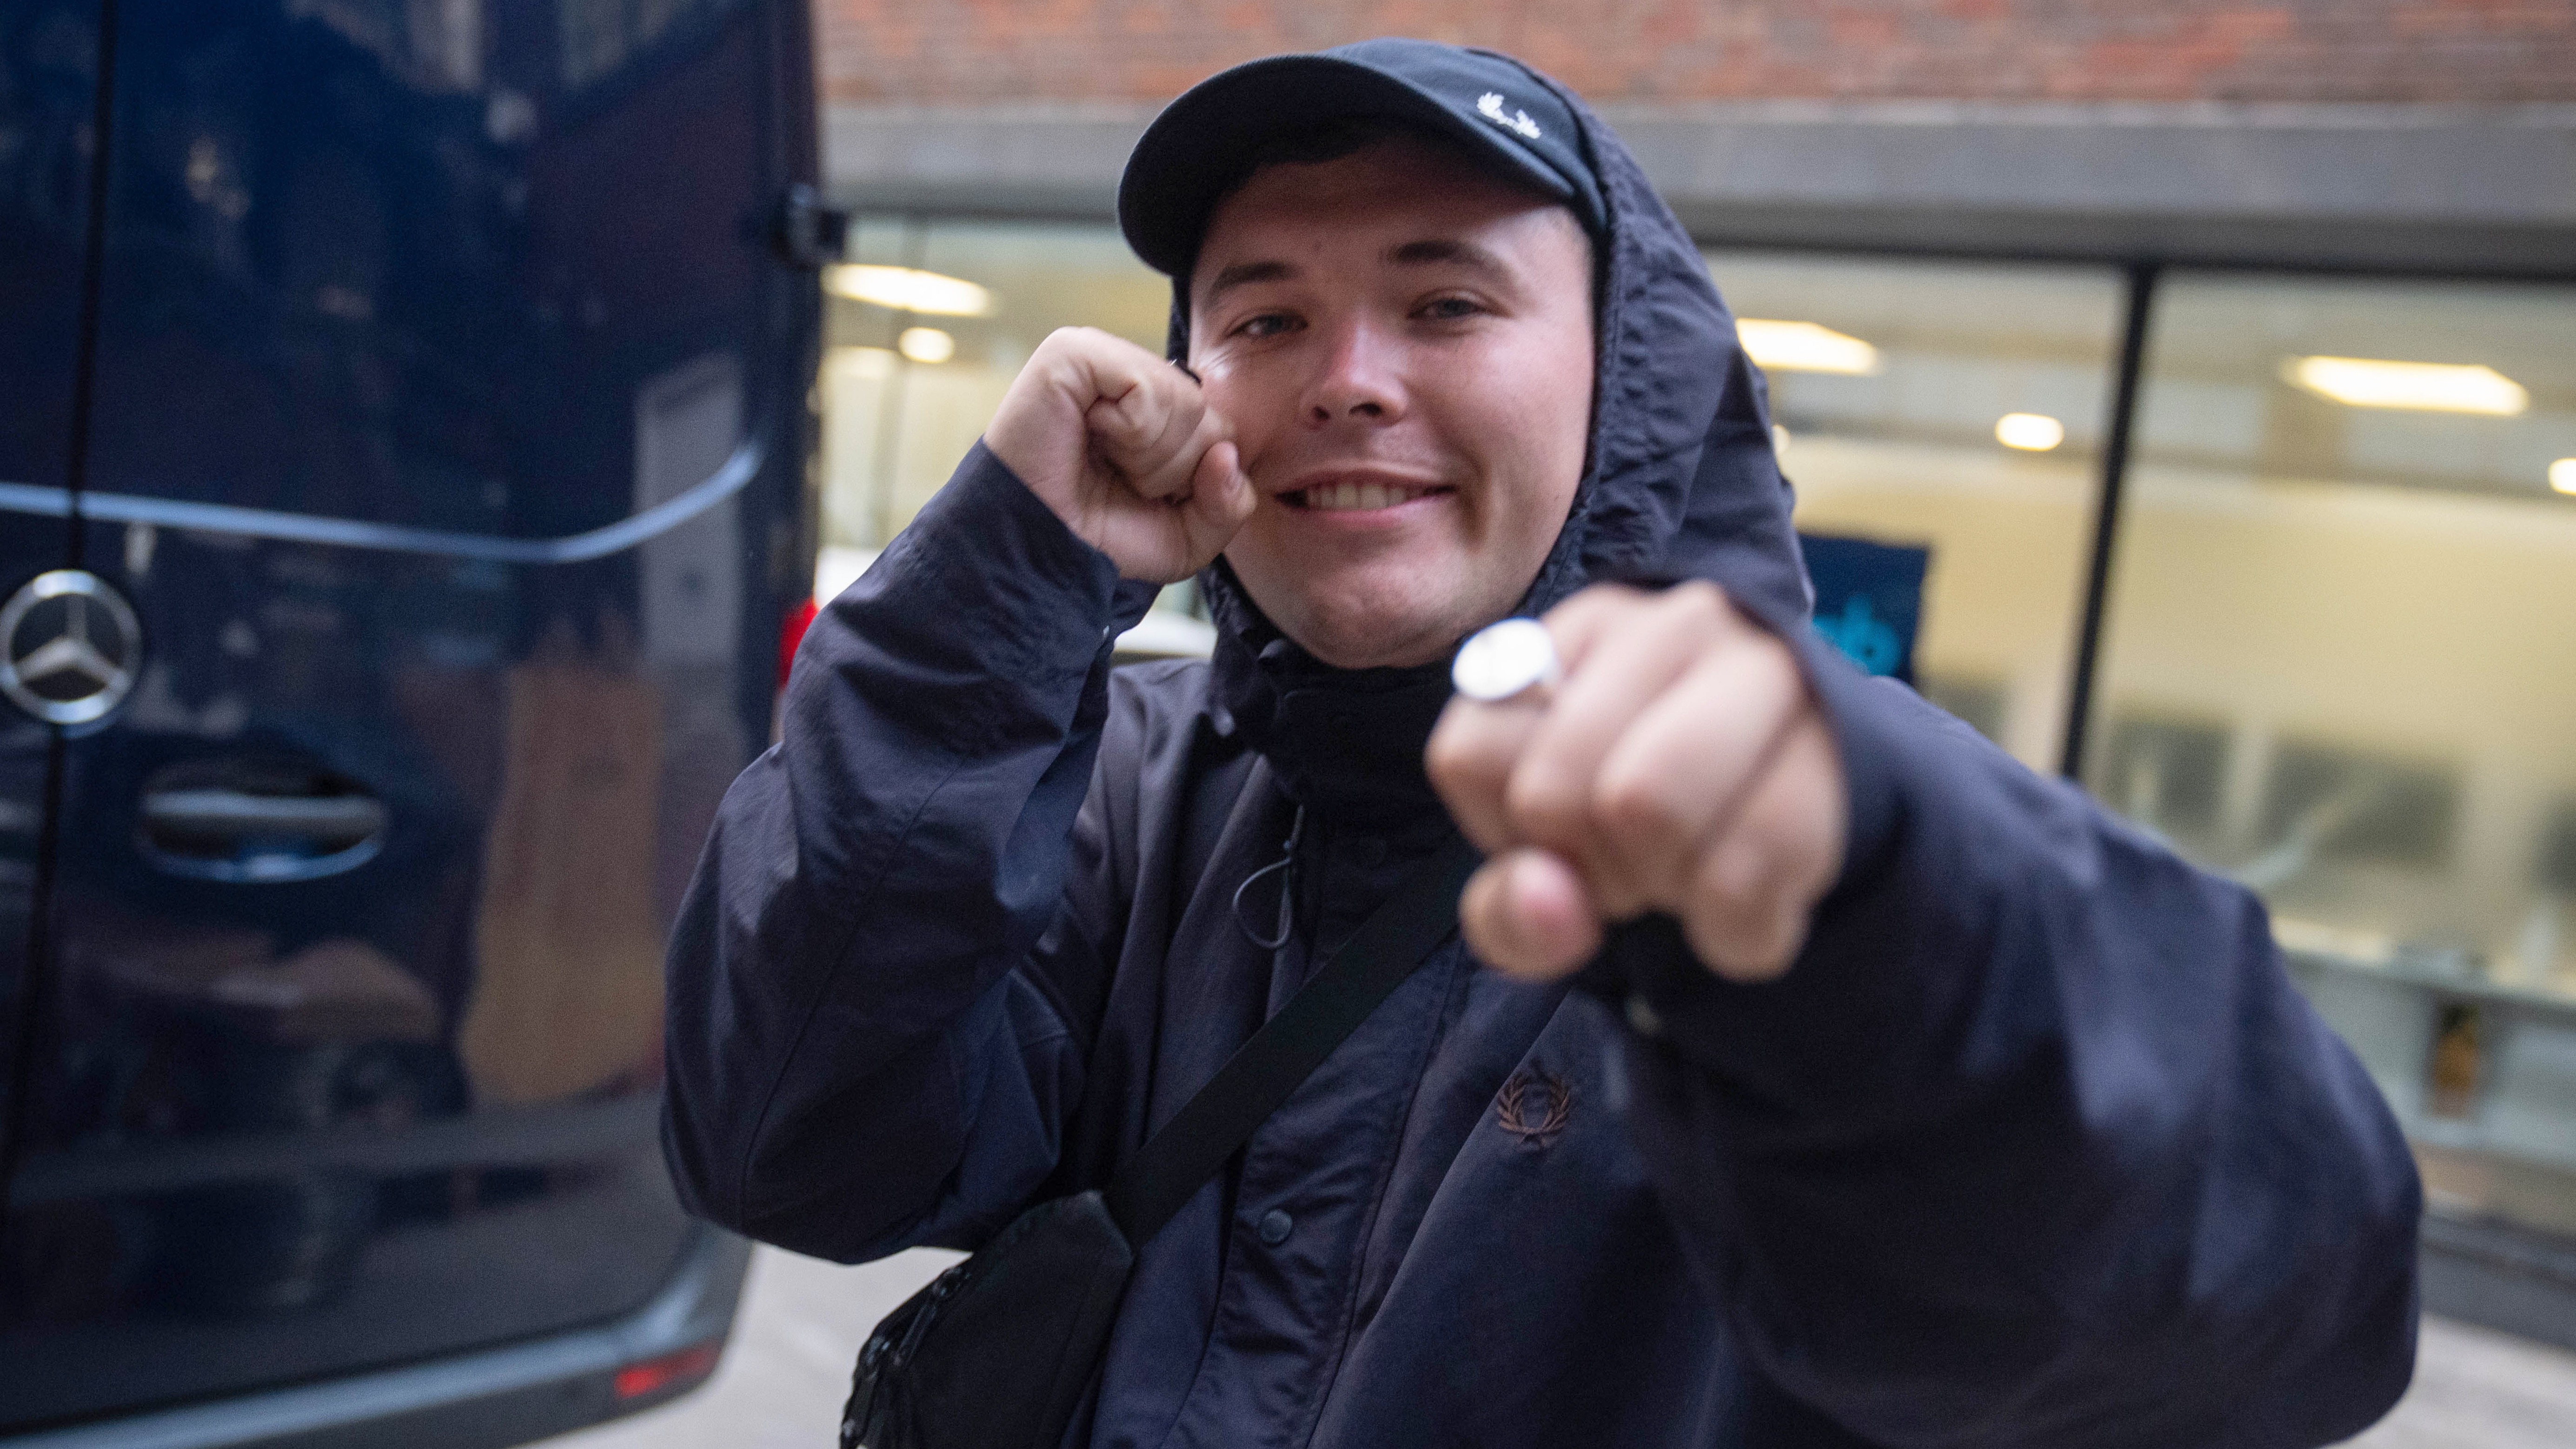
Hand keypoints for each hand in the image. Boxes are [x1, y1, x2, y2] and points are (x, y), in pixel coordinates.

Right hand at [984, 327, 1255, 583]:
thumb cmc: (1100, 538)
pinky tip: (1089, 436)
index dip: (1194, 476)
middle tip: (1117, 478)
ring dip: (1148, 455)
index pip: (1221, 428)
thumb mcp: (1187, 537)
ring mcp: (1102, 357)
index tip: (1142, 493)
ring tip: (1102, 459)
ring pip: (1184, 401)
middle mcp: (1130, 373)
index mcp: (1155, 404)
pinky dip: (1128, 431)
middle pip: (1208, 415)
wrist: (1038, 553)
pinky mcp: (1074, 352)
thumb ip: (1230, 503)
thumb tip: (1228, 454)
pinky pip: (1146, 387)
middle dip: (1172, 469)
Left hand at [1425, 582, 1847, 983]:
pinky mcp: (1841, 738)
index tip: (1565, 840)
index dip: (1509, 836)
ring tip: (1693, 876)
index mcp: (1573, 637)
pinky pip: (1747, 869)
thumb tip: (1553, 903)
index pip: (1471, 755)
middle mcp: (1670, 624)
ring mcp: (1764, 668)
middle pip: (1557, 789)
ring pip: (1649, 807)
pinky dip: (1738, 930)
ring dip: (1664, 889)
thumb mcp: (1559, 868)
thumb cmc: (1657, 829)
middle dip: (1590, 870)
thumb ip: (1512, 909)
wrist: (1822, 809)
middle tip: (1639, 869)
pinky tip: (1749, 911)